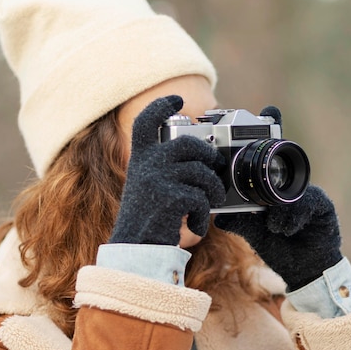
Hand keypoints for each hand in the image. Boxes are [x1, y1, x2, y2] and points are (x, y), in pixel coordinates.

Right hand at [110, 95, 225, 245]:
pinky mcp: (169, 198)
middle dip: (209, 156)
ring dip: (212, 191)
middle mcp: (146, 165)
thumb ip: (166, 171)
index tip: (176, 99)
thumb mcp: (149, 189)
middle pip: (188, 145)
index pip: (145, 123)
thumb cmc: (147, 222)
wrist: (135, 251)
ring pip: (201, 173)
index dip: (160, 107)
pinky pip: (200, 198)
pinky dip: (202, 216)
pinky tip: (194, 226)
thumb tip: (205, 162)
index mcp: (139, 160)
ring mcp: (157, 179)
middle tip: (215, 169)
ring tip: (209, 205)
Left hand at [215, 184, 342, 290]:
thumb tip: (219, 219)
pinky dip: (297, 215)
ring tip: (276, 229)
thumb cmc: (283, 253)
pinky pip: (311, 200)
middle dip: (267, 202)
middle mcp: (292, 195)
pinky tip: (289, 230)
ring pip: (292, 192)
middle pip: (278, 185)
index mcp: (275, 200)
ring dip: (281, 211)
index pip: (263, 186)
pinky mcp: (324, 204)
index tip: (246, 205)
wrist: (305, 271)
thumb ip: (242, 225)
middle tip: (263, 220)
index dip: (253, 192)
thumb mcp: (258, 238)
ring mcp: (308, 198)